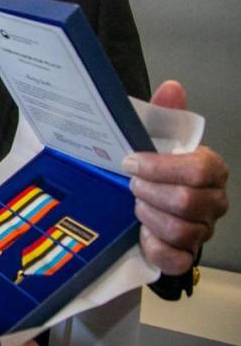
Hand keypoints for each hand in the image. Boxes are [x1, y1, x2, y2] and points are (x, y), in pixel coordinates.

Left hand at [126, 81, 228, 274]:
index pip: (198, 169)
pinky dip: (153, 246)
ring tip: (135, 204)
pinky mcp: (186, 255)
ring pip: (181, 229)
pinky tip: (141, 233)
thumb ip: (164, 113)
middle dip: (149, 190)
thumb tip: (172, 87)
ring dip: (148, 215)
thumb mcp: (152, 139)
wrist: (137, 206)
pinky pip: (175, 257)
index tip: (130, 161)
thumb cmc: (150, 170)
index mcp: (210, 169)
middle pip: (188, 201)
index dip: (158, 167)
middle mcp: (214, 201)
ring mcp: (203, 230)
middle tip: (131, 184)